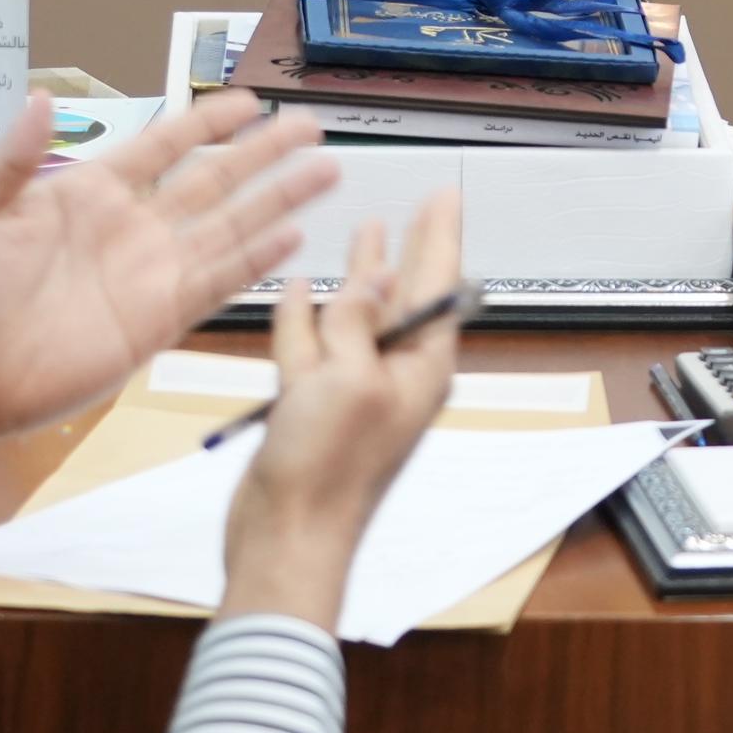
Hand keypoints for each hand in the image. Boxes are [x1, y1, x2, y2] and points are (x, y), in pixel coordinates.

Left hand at [0, 91, 338, 460]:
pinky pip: (217, 284)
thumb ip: (11, 159)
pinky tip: (294, 237)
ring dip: (278, 201)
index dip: (207, 123)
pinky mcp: (157, 322)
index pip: (162, 146)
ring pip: (230, 228)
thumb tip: (41, 98)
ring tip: (325, 172)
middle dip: (264, 154)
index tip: (250, 100)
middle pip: (213, 182)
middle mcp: (131, 229)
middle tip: (310, 128)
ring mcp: (149, 275)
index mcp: (87, 193)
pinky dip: (256, 261)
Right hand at [220, 200, 466, 630]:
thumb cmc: (329, 470)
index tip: (447, 198)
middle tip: (422, 211)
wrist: (285, 533)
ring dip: (358, 278)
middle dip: (411, 249)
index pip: (439, 286)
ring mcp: (352, 391)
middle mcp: (392, 376)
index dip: (441, 236)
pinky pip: (311, 347)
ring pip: (356, 317)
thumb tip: (375, 280)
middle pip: (405, 297)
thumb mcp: (349, 379)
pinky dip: (304, 317)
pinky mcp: (312, 406)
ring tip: (364, 236)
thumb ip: (359, 322)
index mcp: (420, 369)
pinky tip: (299, 290)